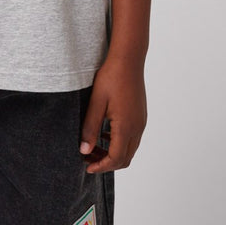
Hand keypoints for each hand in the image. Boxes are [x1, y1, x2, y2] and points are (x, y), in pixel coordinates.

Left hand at [79, 54, 146, 173]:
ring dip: (113, 153)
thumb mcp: (96, 102)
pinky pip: (132, 138)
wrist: (128, 59)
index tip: (87, 166)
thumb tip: (84, 150)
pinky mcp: (141, 116)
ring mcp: (141, 122)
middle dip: (106, 163)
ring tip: (94, 147)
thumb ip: (90, 127)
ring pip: (129, 149)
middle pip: (124, 159)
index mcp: (125, 127)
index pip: (116, 159)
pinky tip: (105, 133)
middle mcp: (137, 128)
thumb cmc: (111, 77)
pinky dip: (119, 143)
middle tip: (88, 158)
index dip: (101, 166)